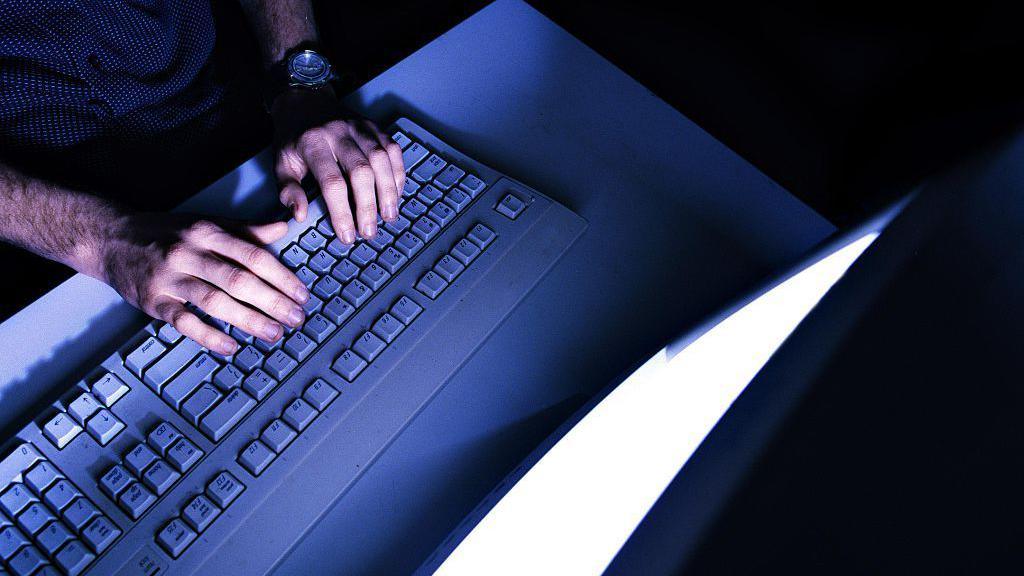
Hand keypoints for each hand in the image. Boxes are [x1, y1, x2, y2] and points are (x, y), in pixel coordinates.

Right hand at [97, 213, 309, 354]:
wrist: (110, 238)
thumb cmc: (166, 232)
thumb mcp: (206, 222)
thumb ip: (246, 230)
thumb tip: (283, 227)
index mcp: (208, 232)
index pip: (254, 255)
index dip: (282, 277)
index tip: (302, 294)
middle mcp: (189, 253)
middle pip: (239, 280)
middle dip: (273, 302)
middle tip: (296, 318)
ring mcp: (170, 278)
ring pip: (215, 302)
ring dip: (249, 321)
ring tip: (274, 334)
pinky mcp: (153, 301)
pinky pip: (184, 322)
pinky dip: (209, 337)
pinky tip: (231, 346)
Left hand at [271, 87, 404, 243]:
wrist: (304, 99)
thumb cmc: (293, 137)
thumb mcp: (280, 163)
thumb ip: (288, 190)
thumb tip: (300, 215)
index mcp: (312, 143)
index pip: (332, 182)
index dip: (342, 212)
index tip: (347, 235)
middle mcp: (338, 132)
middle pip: (361, 171)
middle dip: (368, 205)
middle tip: (370, 231)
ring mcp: (359, 126)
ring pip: (381, 159)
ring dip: (388, 191)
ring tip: (389, 216)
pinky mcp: (374, 125)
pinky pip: (392, 149)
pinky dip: (397, 172)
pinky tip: (396, 193)